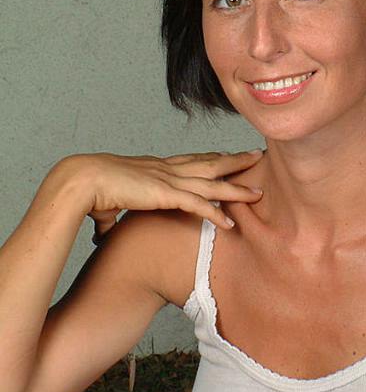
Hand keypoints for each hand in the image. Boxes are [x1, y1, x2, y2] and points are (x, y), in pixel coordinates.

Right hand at [65, 150, 263, 240]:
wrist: (82, 180)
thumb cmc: (90, 191)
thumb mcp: (106, 205)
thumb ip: (110, 219)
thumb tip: (102, 236)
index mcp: (154, 167)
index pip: (190, 160)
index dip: (210, 158)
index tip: (226, 156)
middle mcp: (166, 169)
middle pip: (210, 163)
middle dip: (235, 161)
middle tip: (256, 155)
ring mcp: (168, 180)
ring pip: (212, 183)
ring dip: (237, 188)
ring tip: (258, 192)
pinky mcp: (165, 194)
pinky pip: (198, 205)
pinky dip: (215, 213)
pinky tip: (230, 223)